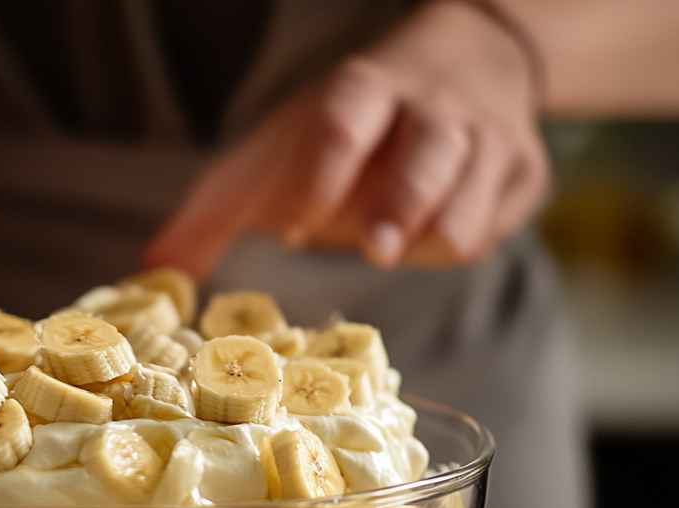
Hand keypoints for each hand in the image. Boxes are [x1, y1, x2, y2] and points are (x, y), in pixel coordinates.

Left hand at [147, 0, 548, 276]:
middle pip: (429, 151)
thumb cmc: (347, 128)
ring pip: (474, 195)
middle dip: (402, 202)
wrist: (468, 63)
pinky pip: (497, 223)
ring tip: (392, 247)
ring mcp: (490, 137)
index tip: (292, 223)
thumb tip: (153, 272)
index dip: (322, 171)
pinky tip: (428, 236)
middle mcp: (434, 107)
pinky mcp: (526, 174)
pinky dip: (460, 242)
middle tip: (373, 249)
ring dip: (434, 232)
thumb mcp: (278, 150)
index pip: (346, 120)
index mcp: (365, 88)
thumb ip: (217, 212)